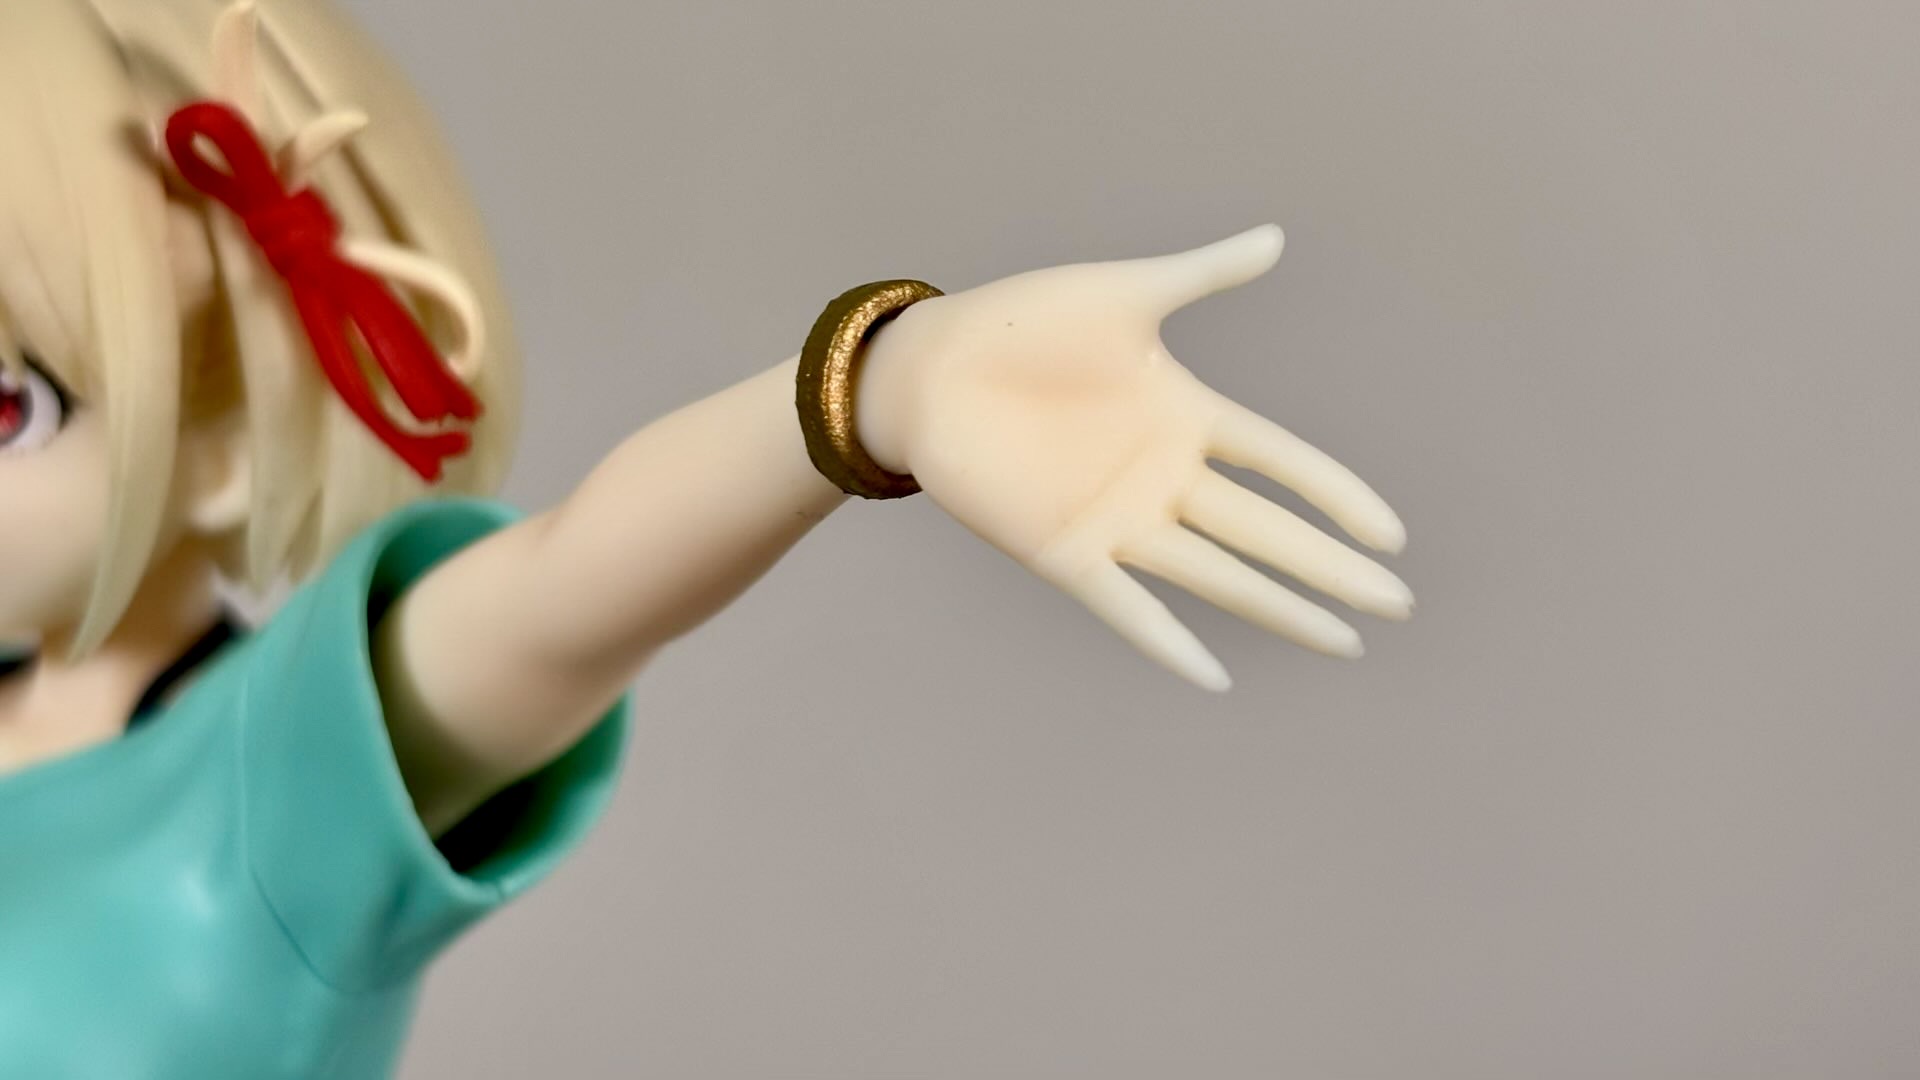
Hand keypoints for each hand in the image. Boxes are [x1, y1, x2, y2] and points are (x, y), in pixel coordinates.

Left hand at [857, 226, 1410, 690]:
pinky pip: (1127, 610)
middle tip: (1396, 604)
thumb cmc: (1020, 321)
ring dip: (1279, 610)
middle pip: (1267, 531)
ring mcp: (1119, 519)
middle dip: (1332, 568)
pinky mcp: (1066, 553)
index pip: (1283, 463)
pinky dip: (1168, 643)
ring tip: (1343, 644)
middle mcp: (1163, 476)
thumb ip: (1201, 276)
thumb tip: (1276, 238)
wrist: (925, 369)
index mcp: (1186, 413)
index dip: (1336, 496)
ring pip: (1218, 577)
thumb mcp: (1121, 294)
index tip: (1392, 535)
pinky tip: (1214, 676)